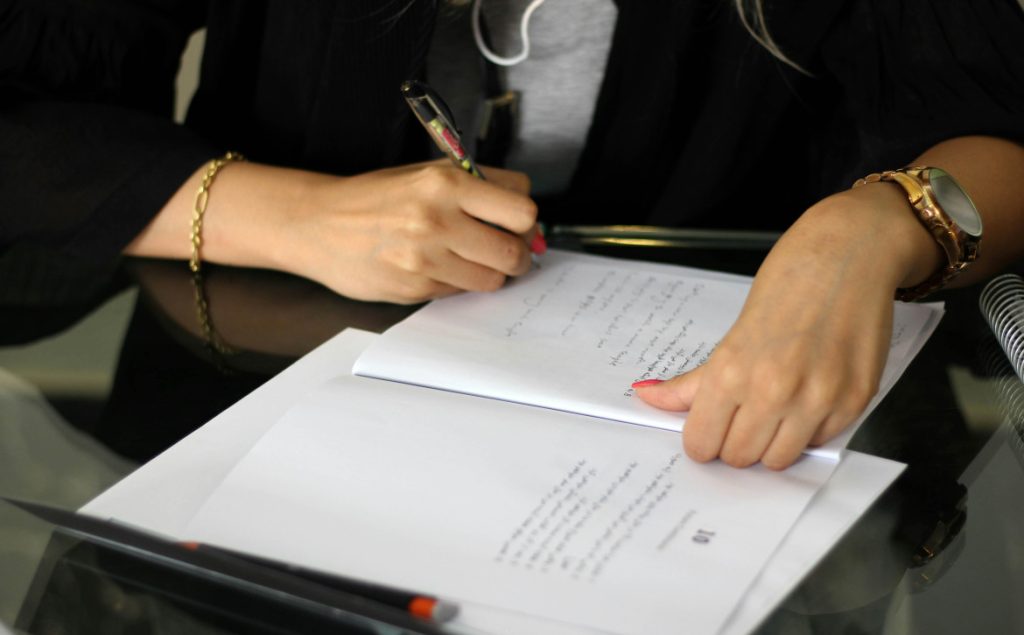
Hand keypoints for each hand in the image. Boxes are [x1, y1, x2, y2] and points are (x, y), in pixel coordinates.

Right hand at [129, 159, 542, 303]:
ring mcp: (425, 258)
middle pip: (513, 251)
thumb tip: (527, 222)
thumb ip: (480, 189)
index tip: (517, 225)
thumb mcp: (427, 173)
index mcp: (446, 182)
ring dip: (490, 273)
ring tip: (469, 259)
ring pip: (491, 279)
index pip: (521, 209)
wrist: (319, 224)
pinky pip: (459, 293)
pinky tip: (437, 267)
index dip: (524, 221)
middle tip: (506, 251)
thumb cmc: (377, 196)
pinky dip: (458, 283)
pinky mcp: (415, 288)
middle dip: (516, 254)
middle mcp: (438, 219)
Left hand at [635, 184, 939, 468]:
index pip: (703, 443)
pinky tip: (807, 397)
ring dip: (771, 444)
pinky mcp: (855, 401)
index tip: (708, 430)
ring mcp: (819, 399)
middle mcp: (775, 390)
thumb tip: (648, 396)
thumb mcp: (731, 334)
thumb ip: (695, 380)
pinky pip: (820, 442)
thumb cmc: (788, 286)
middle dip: (735, 442)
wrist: (848, 254)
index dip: (702, 440)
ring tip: (774, 411)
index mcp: (733, 371)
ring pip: (779, 460)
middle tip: (742, 416)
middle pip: (739, 457)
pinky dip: (808, 429)